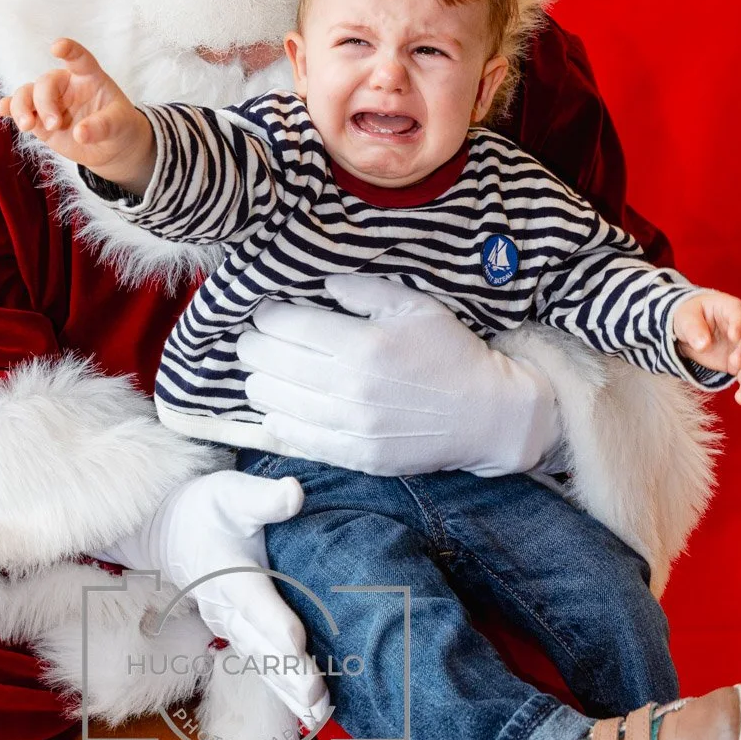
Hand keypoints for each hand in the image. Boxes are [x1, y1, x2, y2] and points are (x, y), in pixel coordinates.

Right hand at [0, 38, 154, 192]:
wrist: (110, 148)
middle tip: (55, 125)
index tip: (58, 47)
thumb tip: (79, 134)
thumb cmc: (119, 126)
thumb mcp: (120, 124)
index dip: (69, 50)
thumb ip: (102, 126)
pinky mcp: (39, 119)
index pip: (78, 58)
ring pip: (27, 94)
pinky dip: (9, 108)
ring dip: (22, 107)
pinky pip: (19, 109)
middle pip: (45, 83)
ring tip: (28, 126)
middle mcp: (65, 85)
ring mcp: (49, 101)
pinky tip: (1, 110)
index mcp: (88, 77)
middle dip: (45, 103)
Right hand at [102, 470, 328, 726]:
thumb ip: (263, 498)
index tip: (296, 642)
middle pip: (259, 644)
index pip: (253, 600)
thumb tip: (295, 493)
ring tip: (318, 713)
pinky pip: (262, 667)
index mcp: (229, 572)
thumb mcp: (233, 493)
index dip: (273, 622)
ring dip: (288, 689)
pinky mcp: (238, 635)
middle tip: (314, 696)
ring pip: (261, 663)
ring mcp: (230, 626)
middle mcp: (227, 607)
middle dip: (287, 671)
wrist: (171, 533)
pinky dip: (283, 691)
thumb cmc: (210, 509)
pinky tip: (310, 713)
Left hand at [237, 275, 561, 477]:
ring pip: (272, 400)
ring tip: (265, 369)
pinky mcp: (354, 456)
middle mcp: (349, 387)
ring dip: (259, 380)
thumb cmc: (451, 352)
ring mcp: (349, 426)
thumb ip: (361, 288)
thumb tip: (318, 283)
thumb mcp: (414, 305)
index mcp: (362, 344)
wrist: (487, 415)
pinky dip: (275, 418)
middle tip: (256, 337)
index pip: (285, 325)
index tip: (266, 311)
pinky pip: (293, 438)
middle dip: (253, 344)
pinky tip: (276, 405)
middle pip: (268, 362)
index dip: (265, 315)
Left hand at [673, 291, 740, 398]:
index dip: (739, 325)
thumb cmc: (688, 317)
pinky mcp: (738, 364)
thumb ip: (693, 328)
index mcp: (729, 309)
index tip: (734, 336)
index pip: (738, 314)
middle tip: (734, 362)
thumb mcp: (685, 318)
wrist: (688, 331)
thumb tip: (702, 344)